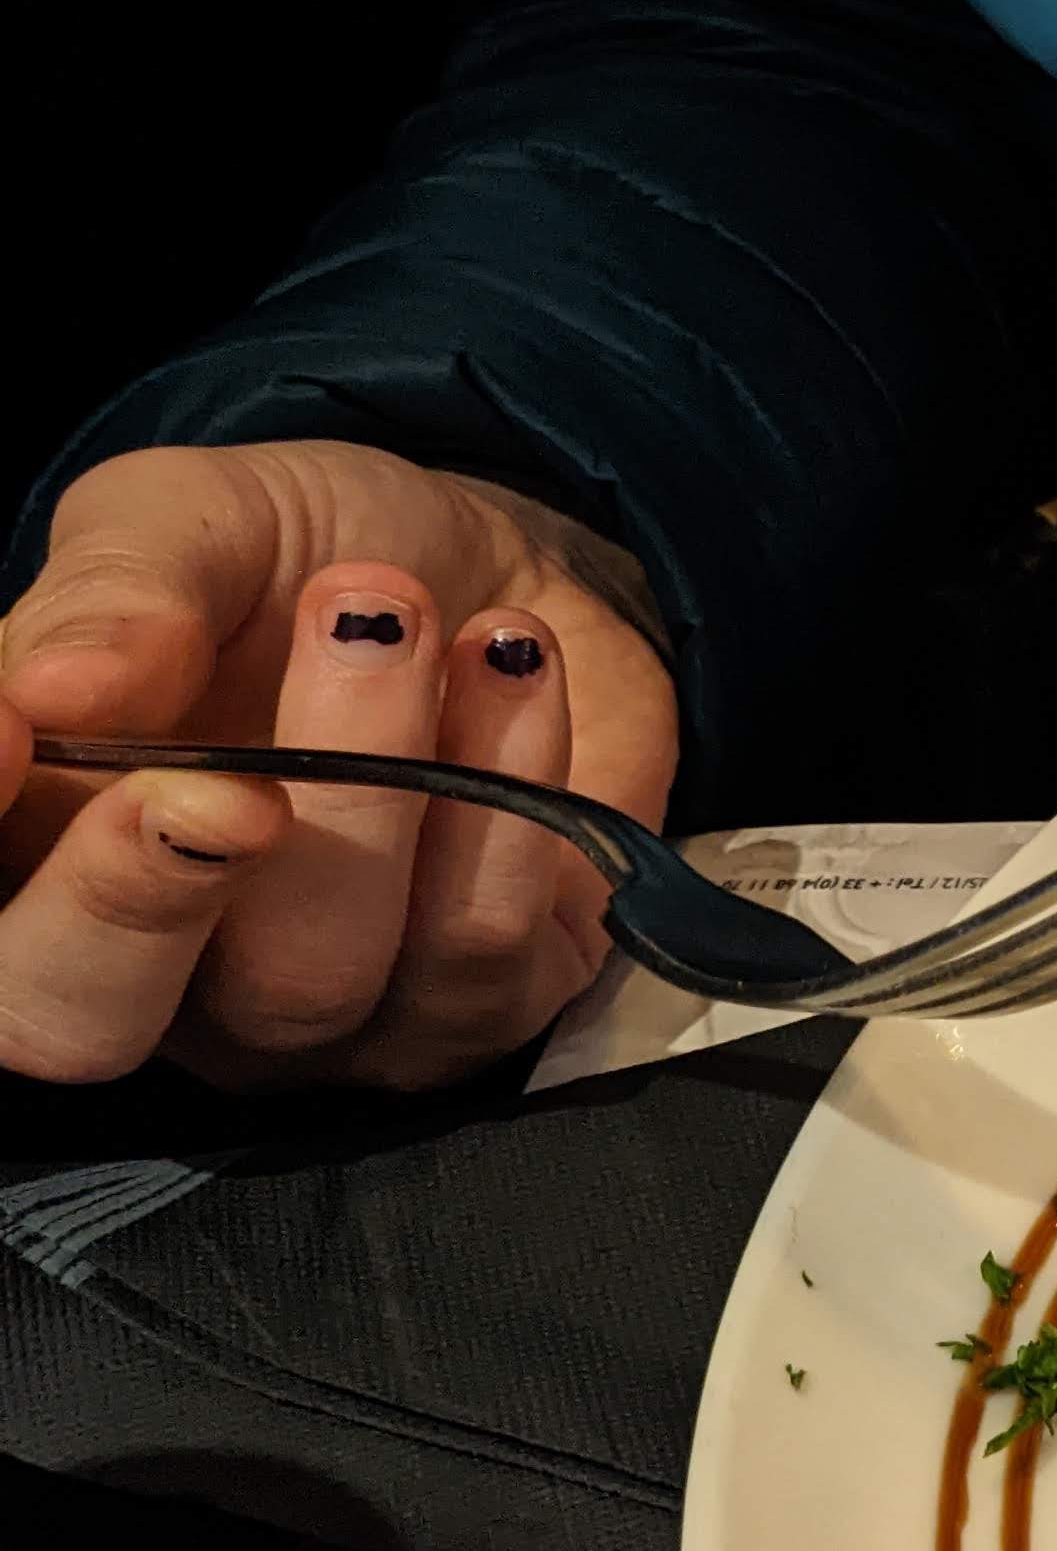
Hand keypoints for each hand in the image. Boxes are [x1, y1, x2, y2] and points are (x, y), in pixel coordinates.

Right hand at [0, 441, 678, 1086]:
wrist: (499, 573)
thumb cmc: (303, 561)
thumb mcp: (188, 523)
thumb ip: (112, 595)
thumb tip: (49, 688)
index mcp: (37, 863)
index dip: (17, 879)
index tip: (22, 735)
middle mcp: (156, 974)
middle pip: (85, 1028)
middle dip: (150, 884)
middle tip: (231, 762)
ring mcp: (318, 1017)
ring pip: (310, 979)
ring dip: (370, 774)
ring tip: (408, 615)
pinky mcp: (486, 1010)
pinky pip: (480, 947)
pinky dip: (507, 787)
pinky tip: (513, 667)